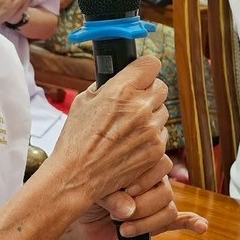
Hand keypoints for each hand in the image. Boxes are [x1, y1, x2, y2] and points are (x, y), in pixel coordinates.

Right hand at [47, 57, 168, 204]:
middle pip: (161, 87)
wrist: (77, 175)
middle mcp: (140, 108)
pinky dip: (151, 136)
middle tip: (134, 102)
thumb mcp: (85, 100)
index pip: (151, 65)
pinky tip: (132, 143)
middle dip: (149, 92)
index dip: (145, 69)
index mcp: (121, 90)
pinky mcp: (156, 150)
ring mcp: (151, 130)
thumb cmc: (76, 138)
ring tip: (129, 127)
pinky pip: (162, 134)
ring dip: (150, 115)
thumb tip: (121, 77)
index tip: (141, 74)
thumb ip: (108, 86)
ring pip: (162, 112)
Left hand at [63, 155, 207, 239]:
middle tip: (118, 213)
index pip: (160, 164)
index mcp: (140, 163)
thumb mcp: (93, 190)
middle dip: (142, 205)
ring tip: (123, 228)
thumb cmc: (85, 193)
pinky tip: (201, 226)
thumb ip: (111, 196)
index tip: (123, 190)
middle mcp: (152, 180)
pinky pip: (178, 219)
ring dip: (146, 222)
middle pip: (165, 190)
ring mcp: (156, 200)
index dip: (144, 180)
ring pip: (167, 208)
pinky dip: (191, 223)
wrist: (78, 215)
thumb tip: (128, 209)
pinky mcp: (156, 220)